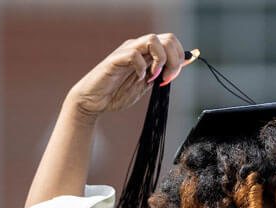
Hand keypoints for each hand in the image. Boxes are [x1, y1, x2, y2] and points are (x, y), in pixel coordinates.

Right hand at [65, 33, 186, 118]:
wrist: (92, 101)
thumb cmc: (115, 93)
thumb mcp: (145, 86)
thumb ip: (160, 74)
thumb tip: (182, 64)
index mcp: (146, 52)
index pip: (171, 42)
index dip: (179, 57)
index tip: (173, 76)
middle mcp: (138, 47)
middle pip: (167, 38)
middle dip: (174, 59)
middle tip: (167, 77)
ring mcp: (126, 51)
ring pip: (152, 40)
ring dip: (161, 59)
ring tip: (155, 76)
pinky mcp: (115, 59)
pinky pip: (134, 54)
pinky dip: (141, 67)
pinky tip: (139, 78)